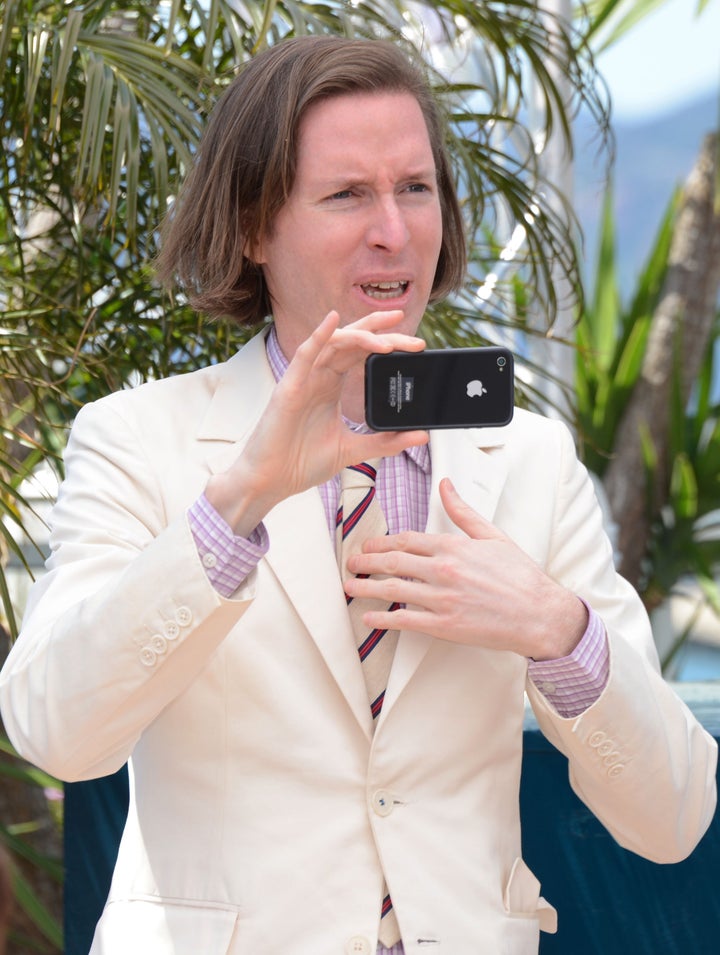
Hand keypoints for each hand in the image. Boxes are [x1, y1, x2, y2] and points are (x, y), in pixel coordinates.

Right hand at [205, 309, 428, 534]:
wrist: (271, 482)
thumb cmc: (302, 462)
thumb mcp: (354, 450)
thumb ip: (386, 441)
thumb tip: (421, 434)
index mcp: (332, 385)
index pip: (364, 354)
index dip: (388, 343)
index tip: (417, 346)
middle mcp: (319, 376)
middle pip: (354, 343)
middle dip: (383, 334)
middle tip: (415, 339)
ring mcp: (303, 379)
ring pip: (334, 344)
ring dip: (362, 337)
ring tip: (389, 342)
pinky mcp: (289, 388)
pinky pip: (304, 354)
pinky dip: (319, 336)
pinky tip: (333, 321)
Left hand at [344, 478, 587, 659]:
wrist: (540, 614)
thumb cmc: (520, 576)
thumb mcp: (492, 536)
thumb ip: (463, 512)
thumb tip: (446, 485)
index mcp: (453, 546)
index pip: (406, 540)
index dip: (382, 543)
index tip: (368, 545)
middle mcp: (443, 570)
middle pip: (393, 563)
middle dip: (366, 562)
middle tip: (351, 562)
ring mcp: (442, 599)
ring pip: (393, 590)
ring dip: (366, 588)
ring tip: (350, 587)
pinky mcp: (445, 626)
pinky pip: (405, 621)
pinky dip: (383, 620)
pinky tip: (368, 619)